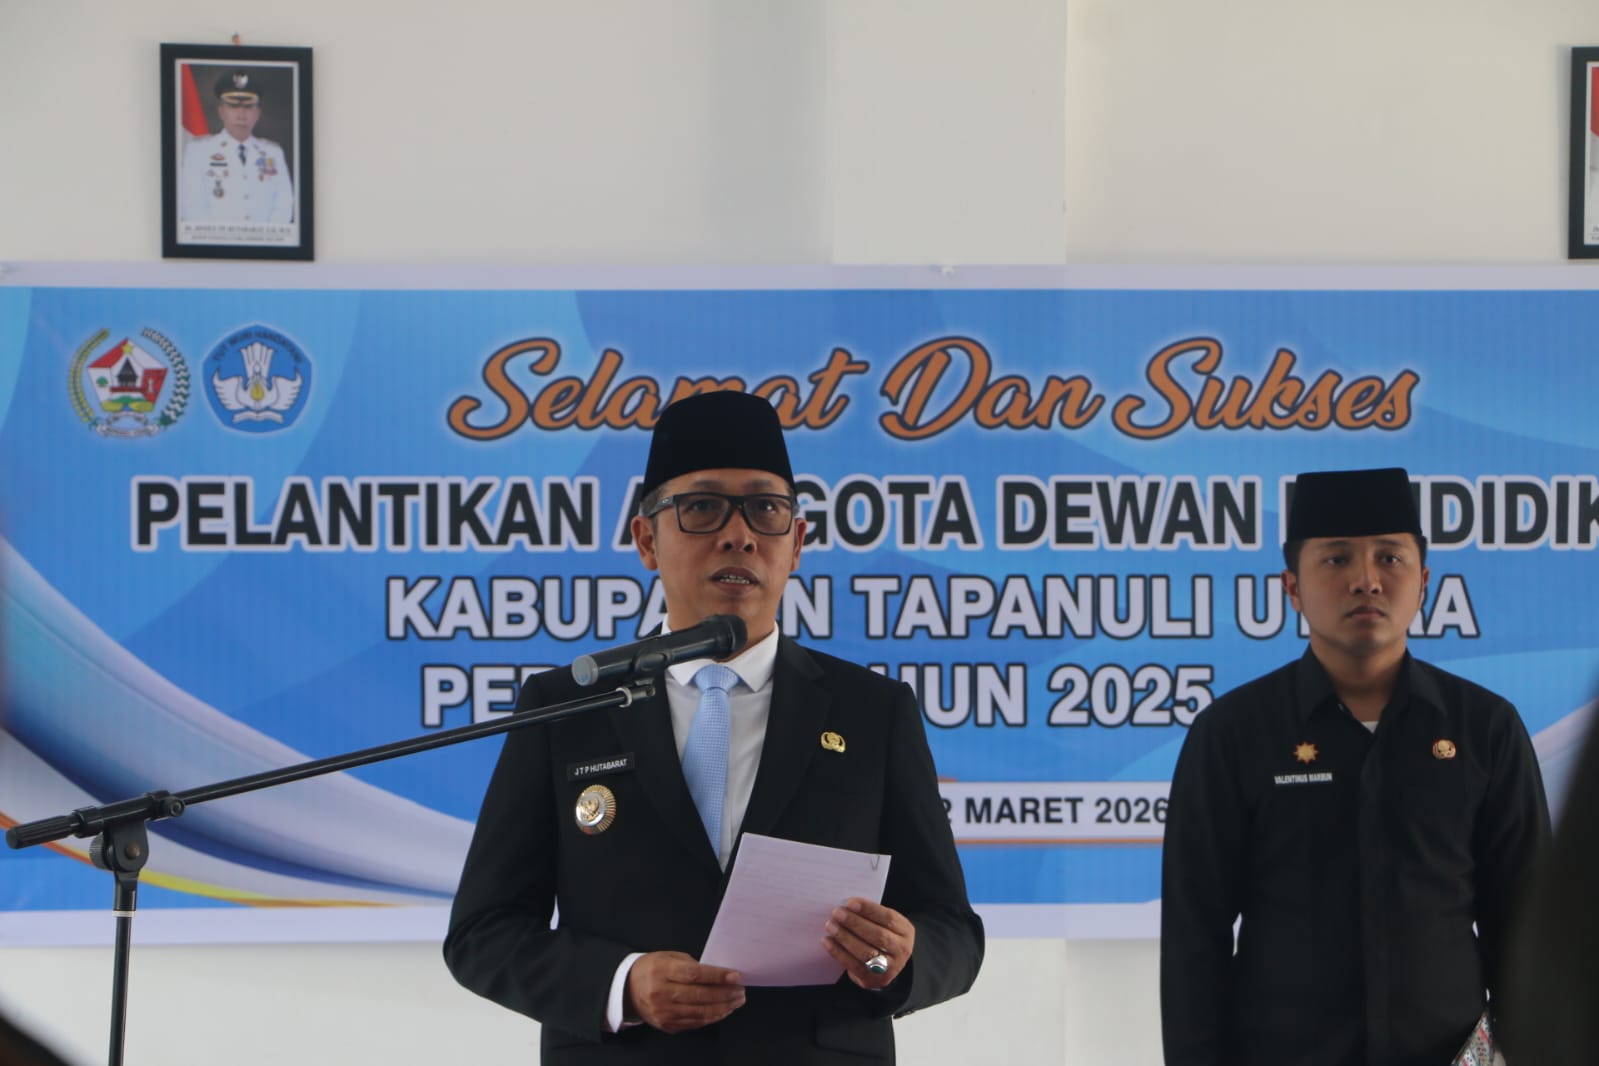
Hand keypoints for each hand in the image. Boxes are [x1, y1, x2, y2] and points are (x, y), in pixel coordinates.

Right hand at [624, 951, 744, 1032]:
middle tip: (741, 991)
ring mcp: (664, 1012)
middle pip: (700, 996)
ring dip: (723, 1008)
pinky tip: (723, 1010)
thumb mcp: (668, 957)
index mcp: (662, 971)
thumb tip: (719, 975)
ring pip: (700, 1012)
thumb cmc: (653, 968)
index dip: (717, 976)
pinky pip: (694, 1022)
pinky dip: (711, 1017)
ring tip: (736, 1001)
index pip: (694, 975)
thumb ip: (691, 965)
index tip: (735, 976)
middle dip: (725, 994)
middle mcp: (661, 993)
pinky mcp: (666, 1025)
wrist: (627, 989)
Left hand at [822, 898, 915, 989]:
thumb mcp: (884, 923)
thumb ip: (871, 915)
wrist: (887, 964)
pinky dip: (838, 952)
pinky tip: (827, 941)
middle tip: (837, 913)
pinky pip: (854, 965)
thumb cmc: (881, 935)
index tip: (850, 902)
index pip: (888, 918)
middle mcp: (901, 950)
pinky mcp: (873, 979)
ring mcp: (889, 968)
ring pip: (866, 952)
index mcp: (905, 931)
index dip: (869, 909)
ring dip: (845, 937)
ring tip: (831, 926)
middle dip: (855, 923)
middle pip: (878, 936)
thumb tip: (847, 906)